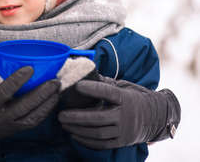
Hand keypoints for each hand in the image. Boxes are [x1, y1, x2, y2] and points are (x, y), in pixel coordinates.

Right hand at [0, 42, 60, 160]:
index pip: (4, 91)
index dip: (18, 80)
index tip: (30, 68)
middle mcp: (0, 117)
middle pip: (25, 106)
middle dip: (42, 93)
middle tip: (55, 80)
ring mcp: (9, 125)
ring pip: (33, 116)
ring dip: (48, 103)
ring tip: (57, 89)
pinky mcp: (15, 130)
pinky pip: (34, 121)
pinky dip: (45, 111)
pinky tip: (52, 100)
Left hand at [58, 76, 179, 148]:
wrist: (156, 117)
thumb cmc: (134, 97)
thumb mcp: (124, 86)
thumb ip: (106, 83)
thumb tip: (84, 73)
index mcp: (125, 98)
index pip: (108, 93)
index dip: (93, 89)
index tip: (77, 86)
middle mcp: (125, 115)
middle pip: (99, 118)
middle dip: (77, 117)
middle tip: (60, 114)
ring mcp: (124, 131)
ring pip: (98, 133)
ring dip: (78, 130)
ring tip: (64, 124)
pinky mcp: (122, 142)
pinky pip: (102, 144)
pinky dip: (86, 141)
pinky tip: (74, 135)